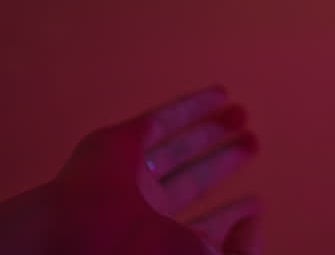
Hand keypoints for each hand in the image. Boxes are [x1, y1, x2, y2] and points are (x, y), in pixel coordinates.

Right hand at [0, 86, 261, 254]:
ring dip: (210, 129)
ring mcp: (130, 178)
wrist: (79, 243)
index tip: (255, 205)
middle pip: (192, 181)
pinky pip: (160, 120)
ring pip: (178, 148)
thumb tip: (254, 220)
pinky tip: (219, 95)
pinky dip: (191, 106)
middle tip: (252, 142)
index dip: (231, 217)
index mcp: (164, 246)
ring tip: (242, 114)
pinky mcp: (118, 145)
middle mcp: (146, 213)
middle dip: (222, 161)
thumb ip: (241, 252)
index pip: (204, 230)